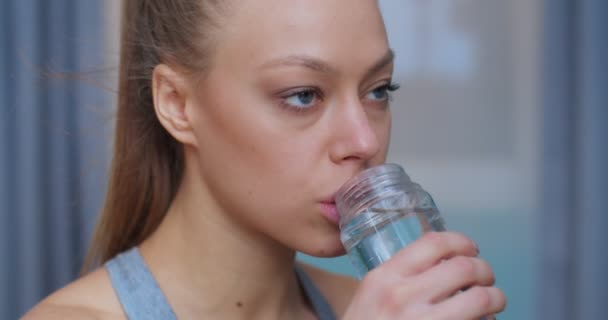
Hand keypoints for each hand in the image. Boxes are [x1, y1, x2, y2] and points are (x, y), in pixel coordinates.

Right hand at [342, 232, 505, 319]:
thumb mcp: (372, 293)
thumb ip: (401, 275)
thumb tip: (445, 259)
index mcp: (385, 277)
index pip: (434, 243)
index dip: (462, 241)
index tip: (470, 249)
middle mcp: (403, 297)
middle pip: (464, 267)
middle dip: (484, 270)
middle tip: (485, 278)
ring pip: (481, 298)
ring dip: (496, 297)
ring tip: (493, 300)